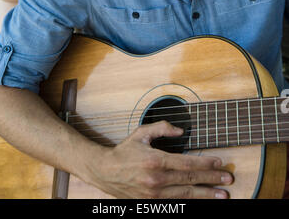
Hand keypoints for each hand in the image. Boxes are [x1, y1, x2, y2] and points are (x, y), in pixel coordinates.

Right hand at [87, 120, 232, 198]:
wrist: (104, 172)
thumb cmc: (124, 151)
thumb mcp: (141, 133)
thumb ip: (162, 128)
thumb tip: (181, 130)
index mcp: (155, 160)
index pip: (187, 163)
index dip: (206, 163)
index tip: (220, 162)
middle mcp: (157, 179)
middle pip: (190, 180)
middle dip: (212, 179)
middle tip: (228, 180)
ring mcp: (154, 194)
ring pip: (186, 195)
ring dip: (206, 195)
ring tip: (222, 195)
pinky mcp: (151, 202)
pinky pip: (175, 203)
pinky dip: (190, 202)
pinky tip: (202, 200)